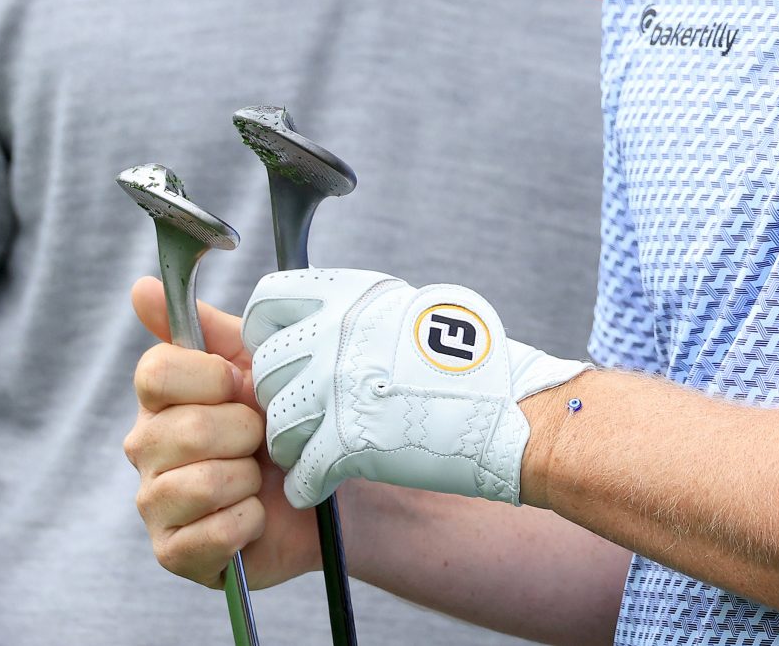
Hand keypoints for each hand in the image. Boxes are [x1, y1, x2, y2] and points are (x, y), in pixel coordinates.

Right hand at [124, 277, 319, 589]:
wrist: (326, 489)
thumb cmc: (286, 419)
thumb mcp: (257, 361)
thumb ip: (203, 324)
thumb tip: (140, 287)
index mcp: (160, 398)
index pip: (156, 372)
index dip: (211, 378)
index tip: (242, 385)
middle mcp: (145, 448)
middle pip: (186, 429)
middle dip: (246, 433)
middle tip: (262, 438)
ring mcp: (155, 503)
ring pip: (202, 483)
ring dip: (250, 479)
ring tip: (259, 477)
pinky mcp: (175, 554)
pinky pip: (212, 533)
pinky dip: (249, 523)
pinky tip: (256, 516)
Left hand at [243, 269, 589, 508]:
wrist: (512, 412)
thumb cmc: (472, 365)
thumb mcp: (408, 310)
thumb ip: (355, 315)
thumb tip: (313, 328)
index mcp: (351, 295)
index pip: (266, 302)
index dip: (267, 333)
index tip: (282, 353)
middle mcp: (336, 335)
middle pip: (266, 369)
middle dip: (280, 395)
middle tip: (304, 412)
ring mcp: (337, 389)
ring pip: (276, 423)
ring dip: (292, 441)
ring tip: (316, 449)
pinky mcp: (346, 443)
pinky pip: (300, 471)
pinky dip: (308, 483)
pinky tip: (323, 483)